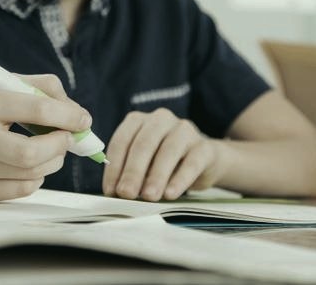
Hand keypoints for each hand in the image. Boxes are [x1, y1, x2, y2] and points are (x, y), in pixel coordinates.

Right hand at [0, 74, 91, 201]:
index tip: (83, 119)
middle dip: (61, 145)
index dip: (69, 116)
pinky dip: (35, 177)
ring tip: (49, 148)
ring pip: (32, 174)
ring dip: (52, 160)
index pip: (37, 110)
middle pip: (33, 153)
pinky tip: (29, 164)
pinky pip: (22, 191)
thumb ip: (38, 88)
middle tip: (67, 137)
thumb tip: (74, 110)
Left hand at [102, 108, 218, 200]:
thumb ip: (129, 173)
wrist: (203, 161)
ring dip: (156, 176)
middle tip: (126, 193)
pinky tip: (171, 194)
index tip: (111, 190)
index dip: (115, 166)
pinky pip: (192, 163)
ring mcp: (184, 130)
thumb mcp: (142, 164)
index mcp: (139, 120)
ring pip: (168, 151)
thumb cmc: (163, 162)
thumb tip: (116, 192)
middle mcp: (161, 120)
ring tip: (149, 196)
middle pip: (144, 144)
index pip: (122, 141)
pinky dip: (180, 180)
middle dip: (133, 171)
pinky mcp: (204, 147)